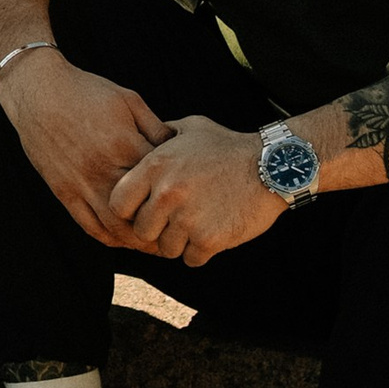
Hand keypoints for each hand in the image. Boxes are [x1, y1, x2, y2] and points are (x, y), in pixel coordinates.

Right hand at [0, 57, 169, 247]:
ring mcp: (81, 184)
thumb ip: (156, 127)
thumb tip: (181, 148)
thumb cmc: (86, 91)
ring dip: (137, 242)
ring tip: (154, 242)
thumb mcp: (129, 100)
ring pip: (116, 229)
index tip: (190, 202)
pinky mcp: (64, 192)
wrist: (38, 90)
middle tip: (179, 231)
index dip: (178, 195)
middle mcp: (103, 170)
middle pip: (141, 214)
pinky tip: (123, 238)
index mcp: (124, 145)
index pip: (160, 182)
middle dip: (163, 227)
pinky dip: (110, 238)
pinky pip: (89, 226)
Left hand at [107, 116, 284, 267]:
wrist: (270, 165)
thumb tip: (141, 135)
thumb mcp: (189, 128)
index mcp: (154, 167)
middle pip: (141, 232)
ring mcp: (188, 219)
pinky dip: (200, 252)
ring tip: (196, 225)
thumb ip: (160, 134)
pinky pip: (191, 259)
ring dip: (179, 242)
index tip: (144, 209)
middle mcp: (166, 194)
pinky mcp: (210, 239)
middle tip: (173, 221)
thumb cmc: (228, 146)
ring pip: (166, 249)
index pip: (118, 204)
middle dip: (156, 229)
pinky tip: (212, 234)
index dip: (130, 210)